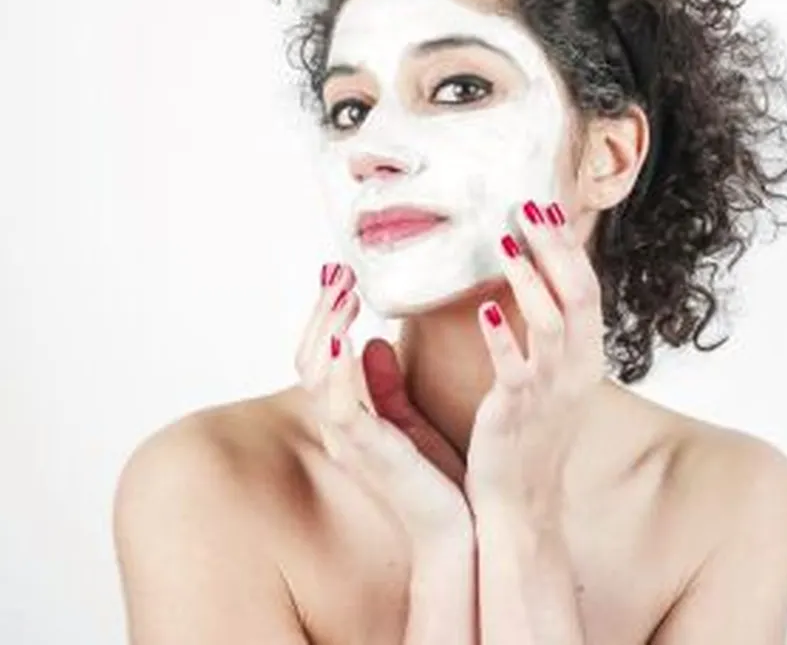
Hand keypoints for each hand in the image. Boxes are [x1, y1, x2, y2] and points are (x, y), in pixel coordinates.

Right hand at [297, 264, 471, 546]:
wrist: (458, 532)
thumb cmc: (437, 480)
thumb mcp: (411, 421)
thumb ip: (387, 384)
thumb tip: (373, 340)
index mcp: (350, 415)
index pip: (323, 354)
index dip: (326, 313)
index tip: (343, 273)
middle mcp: (341, 425)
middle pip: (310, 357)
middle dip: (322, 310)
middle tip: (340, 271)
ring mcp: (350, 440)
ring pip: (317, 375)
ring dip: (326, 327)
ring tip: (343, 290)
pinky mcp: (369, 453)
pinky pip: (339, 408)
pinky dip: (338, 371)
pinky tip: (347, 338)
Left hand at [465, 199, 607, 517]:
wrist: (522, 504)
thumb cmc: (529, 439)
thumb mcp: (550, 379)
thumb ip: (546, 334)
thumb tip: (529, 284)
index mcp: (586, 358)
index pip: (587, 290)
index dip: (568, 248)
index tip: (546, 209)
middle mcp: (577, 370)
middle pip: (579, 295)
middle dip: (556, 248)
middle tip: (530, 206)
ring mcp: (551, 391)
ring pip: (553, 323)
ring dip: (530, 280)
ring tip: (506, 245)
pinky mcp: (518, 412)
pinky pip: (516, 367)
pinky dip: (504, 336)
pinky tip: (485, 308)